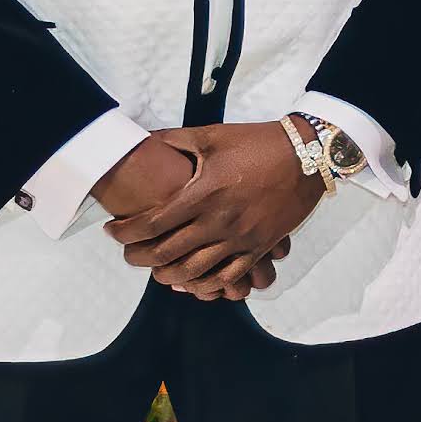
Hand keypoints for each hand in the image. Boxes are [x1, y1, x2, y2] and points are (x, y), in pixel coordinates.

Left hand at [102, 122, 324, 300]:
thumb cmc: (257, 143)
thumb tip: (143, 139)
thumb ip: (175, 141)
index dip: (124, 233)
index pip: (151, 223)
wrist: (308, 154)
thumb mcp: (212, 135)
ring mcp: (241, 237)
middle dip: (138, 259)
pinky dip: (207, 286)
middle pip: (166, 253)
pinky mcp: (260, 247)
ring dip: (168, 277)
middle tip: (128, 255)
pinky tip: (193, 282)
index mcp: (203, 193)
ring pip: (195, 272)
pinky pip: (230, 278)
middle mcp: (219, 220)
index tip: (112, 231)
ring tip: (157, 270)